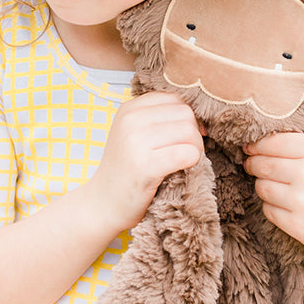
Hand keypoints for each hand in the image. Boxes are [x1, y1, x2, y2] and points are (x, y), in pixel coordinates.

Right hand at [90, 91, 203, 231]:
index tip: (184, 137)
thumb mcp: (133, 134)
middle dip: (194, 134)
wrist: (102, 204)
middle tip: (185, 153)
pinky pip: (187, 154)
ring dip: (195, 149)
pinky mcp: (146, 166)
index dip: (188, 118)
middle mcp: (130, 120)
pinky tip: (182, 170)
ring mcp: (136, 142)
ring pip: (189, 132)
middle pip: (185, 114)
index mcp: (128, 109)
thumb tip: (201, 119)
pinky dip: (193, 162)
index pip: (175, 99)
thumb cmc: (126, 170)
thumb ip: (159, 119)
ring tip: (183, 163)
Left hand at [242, 132, 303, 270]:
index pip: (270, 142)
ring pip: (262, 187)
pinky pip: (269, 210)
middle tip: (252, 164)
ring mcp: (302, 202)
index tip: (251, 148)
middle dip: (253, 164)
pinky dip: (273, 207)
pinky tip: (289, 205)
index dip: (256, 145)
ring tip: (278, 186)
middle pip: (261, 164)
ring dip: (264, 185)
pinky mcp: (299, 226)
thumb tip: (273, 137)